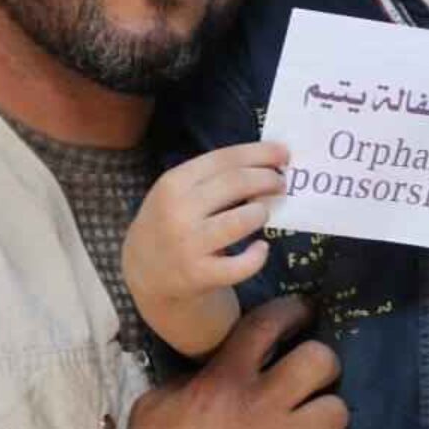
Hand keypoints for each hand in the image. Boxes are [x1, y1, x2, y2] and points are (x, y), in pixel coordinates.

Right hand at [110, 296, 347, 428]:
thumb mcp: (158, 403)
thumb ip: (193, 379)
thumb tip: (217, 369)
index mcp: (224, 380)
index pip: (268, 324)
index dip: (292, 311)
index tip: (303, 312)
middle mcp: (261, 407)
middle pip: (320, 361)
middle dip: (322, 362)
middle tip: (312, 375)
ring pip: (338, 412)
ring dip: (326, 416)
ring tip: (312, 424)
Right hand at [122, 141, 287, 352]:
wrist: (145, 274)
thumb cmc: (170, 225)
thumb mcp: (176, 194)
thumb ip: (211, 179)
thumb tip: (266, 162)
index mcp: (173, 182)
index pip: (224, 159)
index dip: (259, 153)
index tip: (283, 153)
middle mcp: (178, 210)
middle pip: (236, 183)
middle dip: (267, 179)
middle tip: (280, 183)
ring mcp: (187, 244)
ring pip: (241, 221)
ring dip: (260, 213)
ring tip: (263, 213)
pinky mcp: (198, 275)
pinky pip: (240, 265)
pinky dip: (257, 255)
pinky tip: (260, 248)